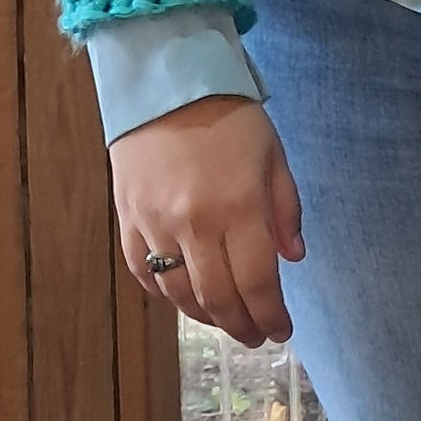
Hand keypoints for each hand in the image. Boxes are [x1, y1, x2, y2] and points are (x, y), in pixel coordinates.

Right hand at [111, 95, 304, 348]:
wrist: (166, 84)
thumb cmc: (231, 118)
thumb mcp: (274, 157)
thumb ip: (286, 211)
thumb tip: (292, 258)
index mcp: (238, 208)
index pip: (256, 283)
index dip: (270, 315)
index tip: (282, 331)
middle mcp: (194, 225)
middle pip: (218, 298)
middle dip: (241, 325)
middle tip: (256, 337)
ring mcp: (155, 225)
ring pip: (179, 293)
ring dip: (206, 316)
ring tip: (227, 322)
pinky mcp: (127, 220)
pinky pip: (144, 272)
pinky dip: (166, 294)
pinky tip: (186, 300)